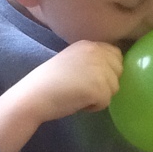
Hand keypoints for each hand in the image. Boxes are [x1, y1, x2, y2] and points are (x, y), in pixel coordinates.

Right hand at [0, 40, 122, 151]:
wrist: (34, 95)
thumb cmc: (50, 81)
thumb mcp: (74, 60)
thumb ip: (92, 59)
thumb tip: (112, 69)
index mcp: (90, 44)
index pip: (116, 54)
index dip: (110, 68)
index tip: (95, 78)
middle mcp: (97, 52)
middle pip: (119, 71)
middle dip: (107, 82)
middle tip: (85, 88)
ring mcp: (100, 69)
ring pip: (114, 87)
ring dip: (100, 95)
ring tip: (79, 95)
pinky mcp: (99, 87)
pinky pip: (106, 101)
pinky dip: (94, 107)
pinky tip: (78, 102)